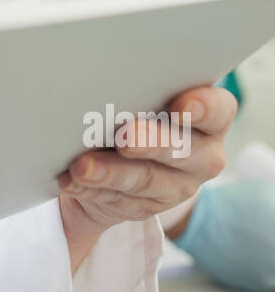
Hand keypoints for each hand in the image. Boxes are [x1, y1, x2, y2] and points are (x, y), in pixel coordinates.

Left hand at [57, 86, 235, 265]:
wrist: (126, 157)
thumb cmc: (141, 109)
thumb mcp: (147, 98)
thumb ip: (140, 92)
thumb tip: (108, 84)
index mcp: (210, 120)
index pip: (219, 111)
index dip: (204, 107)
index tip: (181, 105)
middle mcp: (202, 156)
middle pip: (181, 149)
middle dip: (150, 142)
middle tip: (124, 137)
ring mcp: (177, 186)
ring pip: (144, 180)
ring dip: (110, 173)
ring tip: (82, 167)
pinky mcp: (147, 207)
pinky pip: (117, 200)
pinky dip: (90, 189)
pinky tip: (71, 181)